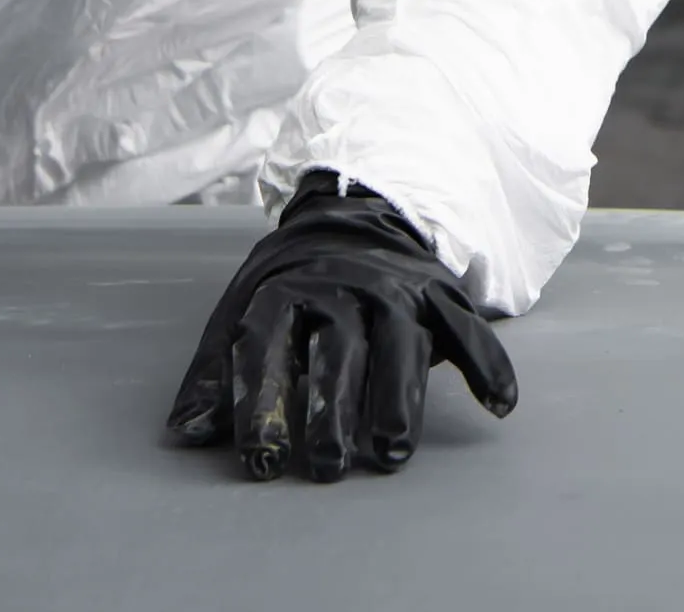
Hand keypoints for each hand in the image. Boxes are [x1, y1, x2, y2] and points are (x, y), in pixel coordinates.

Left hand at [167, 173, 517, 482]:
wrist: (356, 214)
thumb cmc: (291, 285)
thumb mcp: (242, 313)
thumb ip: (215, 375)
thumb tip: (185, 436)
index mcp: (284, 289)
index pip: (268, 347)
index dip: (262, 405)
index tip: (260, 460)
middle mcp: (343, 285)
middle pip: (337, 350)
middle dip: (332, 412)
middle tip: (325, 469)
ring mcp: (397, 287)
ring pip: (401, 343)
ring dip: (398, 400)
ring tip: (389, 453)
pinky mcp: (439, 293)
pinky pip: (468, 327)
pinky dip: (488, 363)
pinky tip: (499, 405)